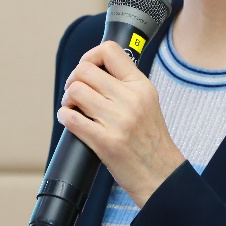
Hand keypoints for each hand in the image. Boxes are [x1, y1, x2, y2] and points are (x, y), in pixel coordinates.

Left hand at [57, 40, 185, 205]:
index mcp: (141, 86)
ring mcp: (118, 120)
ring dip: (67, 99)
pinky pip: (72, 119)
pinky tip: (70, 120)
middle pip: (85, 70)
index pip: (110, 51)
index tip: (86, 67)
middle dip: (73, 80)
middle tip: (75, 91)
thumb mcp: (148, 102)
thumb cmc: (151, 141)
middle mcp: (130, 99)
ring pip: (76, 92)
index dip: (90, 56)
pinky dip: (64, 117)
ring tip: (73, 107)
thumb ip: (126, 84)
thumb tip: (95, 70)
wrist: (161, 174)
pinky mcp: (105, 141)